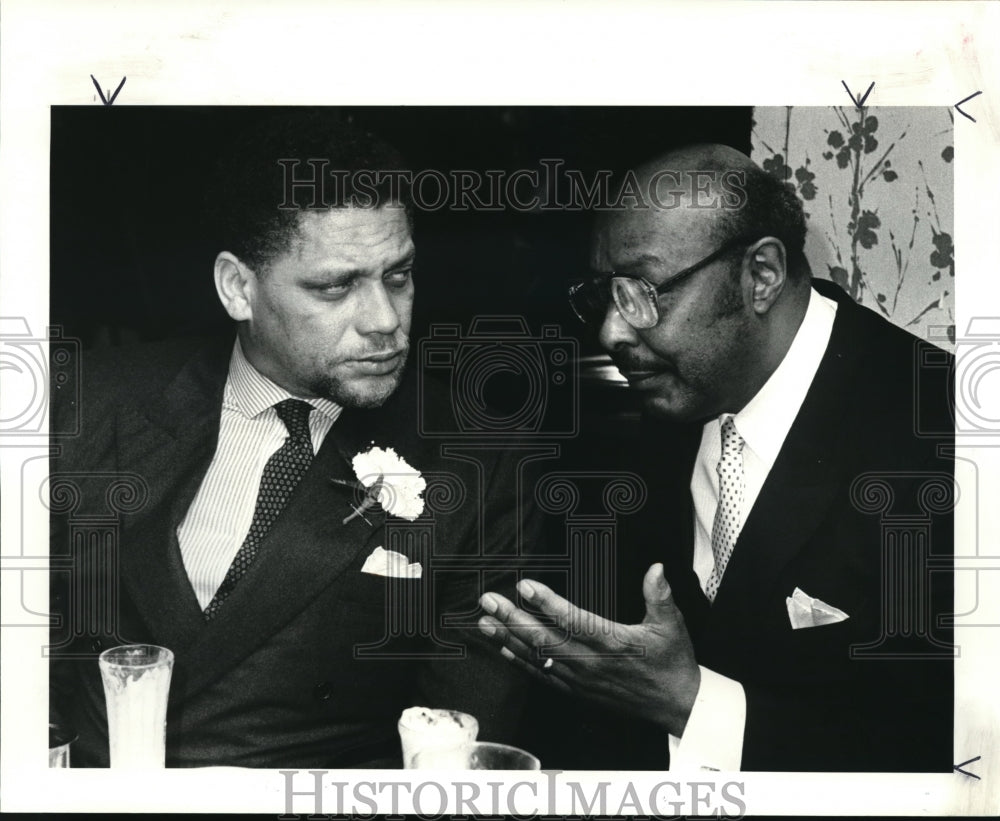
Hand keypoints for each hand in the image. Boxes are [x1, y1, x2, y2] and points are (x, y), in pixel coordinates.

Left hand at [478, 563, 699, 735]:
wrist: (676, 705)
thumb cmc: (672, 661)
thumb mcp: (672, 625)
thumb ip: (659, 595)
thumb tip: (656, 568)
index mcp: (613, 643)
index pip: (573, 620)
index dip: (547, 603)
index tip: (525, 585)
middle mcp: (591, 663)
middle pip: (545, 639)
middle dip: (513, 619)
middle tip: (489, 600)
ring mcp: (581, 679)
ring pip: (538, 658)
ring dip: (508, 639)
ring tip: (484, 622)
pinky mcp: (577, 690)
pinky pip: (543, 675)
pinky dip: (520, 662)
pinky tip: (502, 648)